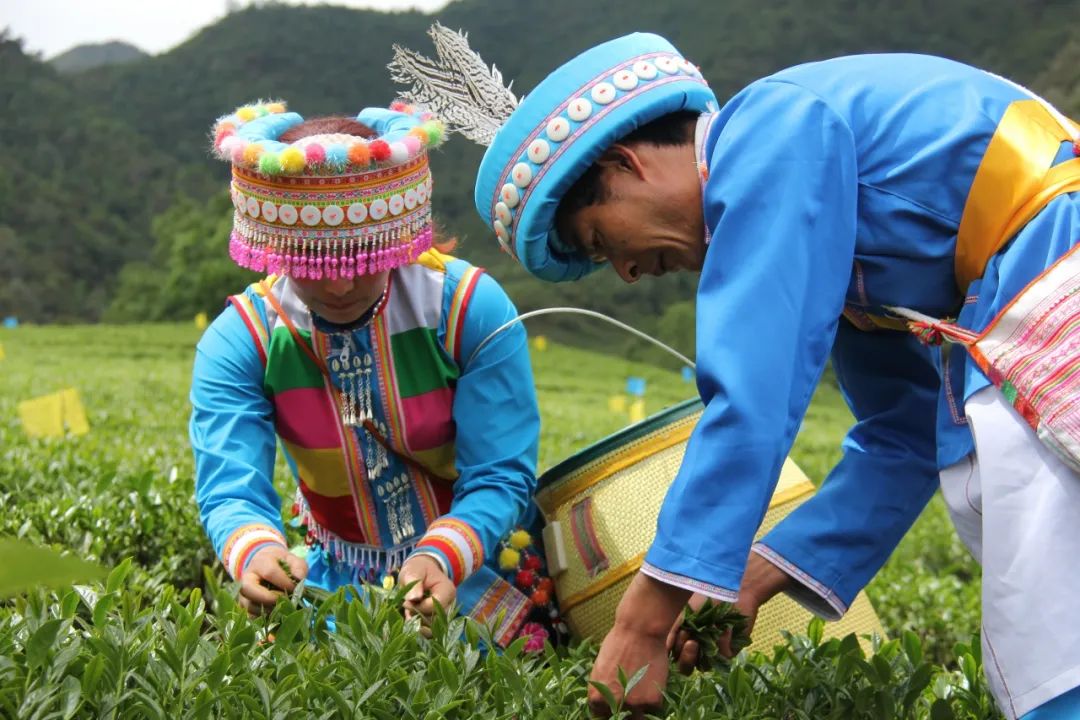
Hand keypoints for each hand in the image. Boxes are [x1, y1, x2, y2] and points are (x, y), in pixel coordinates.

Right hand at [239, 545, 307, 614]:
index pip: (270, 572)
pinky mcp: (244, 607)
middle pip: (247, 588)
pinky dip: (264, 619)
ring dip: (267, 610)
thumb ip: (298, 566)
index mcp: (260, 562)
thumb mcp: (291, 559)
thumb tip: (299, 578)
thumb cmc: (280, 564)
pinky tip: (277, 616)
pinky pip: (250, 616)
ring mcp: (243, 593)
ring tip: (282, 609)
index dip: (284, 582)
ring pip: (248, 605)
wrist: (264, 566)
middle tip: (284, 601)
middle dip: (267, 598)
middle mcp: (246, 577)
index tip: (295, 589)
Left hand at [399, 554, 455, 635]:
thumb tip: (414, 598)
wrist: (422, 573)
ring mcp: (445, 615)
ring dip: (417, 625)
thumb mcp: (413, 571)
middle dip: (417, 617)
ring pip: (433, 629)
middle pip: (435, 620)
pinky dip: (418, 629)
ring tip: (408, 613)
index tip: (405, 602)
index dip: (419, 607)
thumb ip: (414, 582)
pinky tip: (410, 620)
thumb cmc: (417, 570)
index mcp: (447, 590)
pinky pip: (430, 632)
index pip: (436, 606)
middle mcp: (450, 605)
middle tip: (406, 609)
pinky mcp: (438, 622)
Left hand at [588, 573, 688, 717]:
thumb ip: (603, 689)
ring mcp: (633, 705)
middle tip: (631, 695)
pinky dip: (655, 698)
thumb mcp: (601, 668)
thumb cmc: (618, 643)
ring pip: (638, 717)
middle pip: (619, 718)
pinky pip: (654, 708)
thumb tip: (607, 701)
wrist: (639, 631)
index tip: (616, 704)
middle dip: (624, 710)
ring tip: (643, 690)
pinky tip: (653, 681)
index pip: (600, 716)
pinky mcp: (652, 702)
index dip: (609, 710)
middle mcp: (612, 705)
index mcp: (596, 698)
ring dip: (640, 706)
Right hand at [667, 594, 760, 673]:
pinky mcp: (730, 650)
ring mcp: (712, 651)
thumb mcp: (684, 614)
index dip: (677, 653)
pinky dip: (723, 642)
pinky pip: (724, 656)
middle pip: (687, 667)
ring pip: (705, 666)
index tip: (681, 636)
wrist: (731, 589)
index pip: (675, 658)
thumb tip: (665, 650)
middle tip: (692, 643)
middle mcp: (696, 648)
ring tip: (708, 633)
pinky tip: (725, 628)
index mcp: (683, 640)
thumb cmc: (705, 598)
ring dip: (704, 651)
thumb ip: (672, 632)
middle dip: (687, 659)